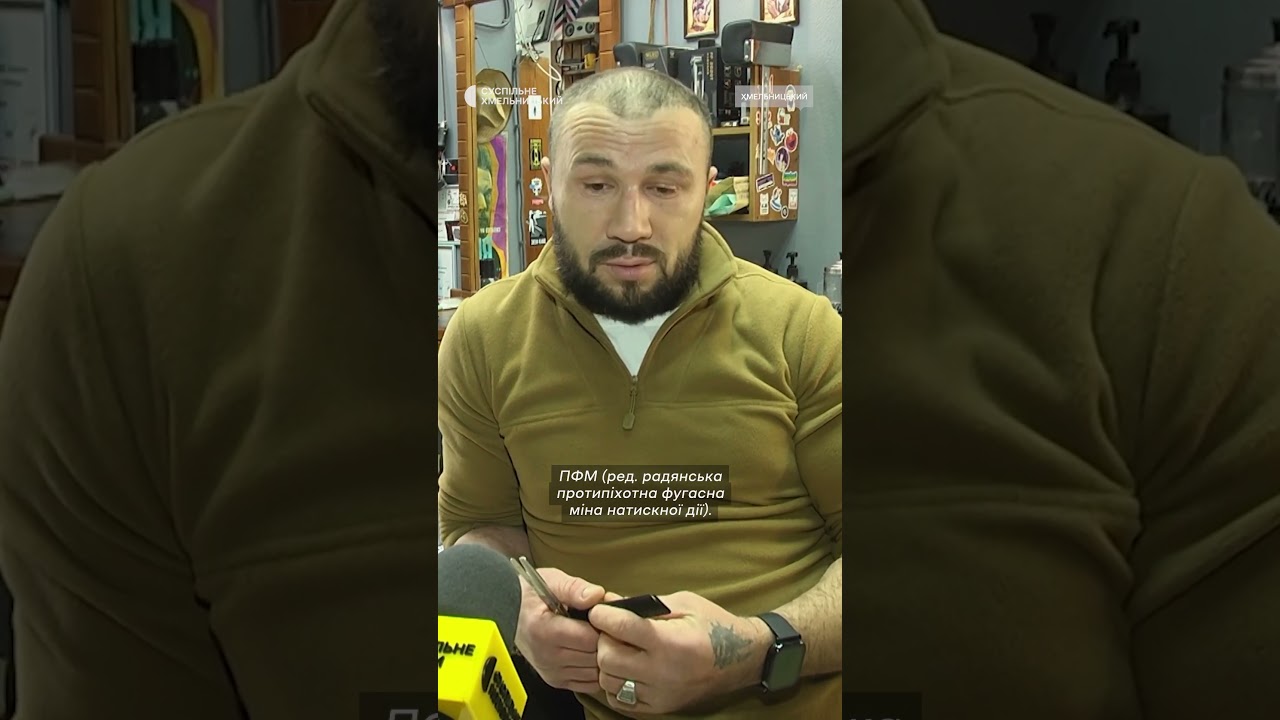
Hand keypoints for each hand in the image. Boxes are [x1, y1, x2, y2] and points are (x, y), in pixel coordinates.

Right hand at [513, 567, 620, 693]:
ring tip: (599, 636)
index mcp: (544, 631)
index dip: (604, 626)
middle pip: (594, 657)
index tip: (607, 615)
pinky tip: (594, 652)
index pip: (589, 638)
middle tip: (608, 625)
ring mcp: (551, 672)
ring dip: (603, 657)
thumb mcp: (551, 581)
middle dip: (606, 641)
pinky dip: (596, 671)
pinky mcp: (555, 680)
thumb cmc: (530, 596)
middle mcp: (546, 656)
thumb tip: (596, 596)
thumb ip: (575, 588)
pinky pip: (587, 684)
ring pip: (594, 673)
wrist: (507, 611)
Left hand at [589, 591, 769, 713]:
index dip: (603, 615)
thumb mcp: (684, 603)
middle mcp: (663, 672)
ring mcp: (660, 694)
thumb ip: (645, 604)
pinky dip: (617, 684)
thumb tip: (610, 601)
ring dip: (609, 663)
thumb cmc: (713, 624)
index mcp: (670, 642)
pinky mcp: (660, 708)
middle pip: (608, 658)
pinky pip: (620, 700)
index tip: (600, 610)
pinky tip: (628, 669)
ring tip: (622, 649)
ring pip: (609, 681)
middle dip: (604, 640)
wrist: (742, 659)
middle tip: (613, 631)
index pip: (620, 628)